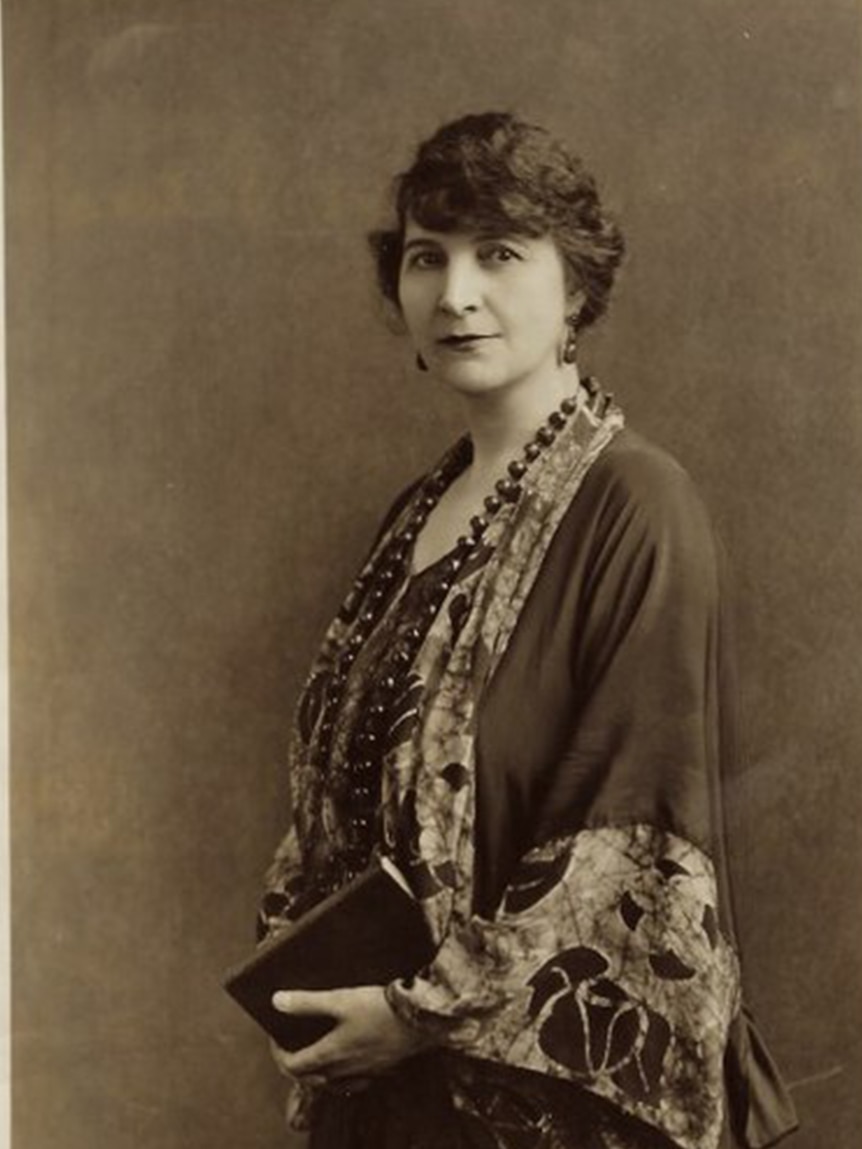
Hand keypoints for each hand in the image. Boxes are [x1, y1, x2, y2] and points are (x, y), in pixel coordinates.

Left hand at [270, 985, 433, 1082]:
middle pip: (308, 1078)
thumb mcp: (340, 999)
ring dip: (315, 1073)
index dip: (278, 1053)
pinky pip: (352, 1082)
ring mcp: (363, 1073)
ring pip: (330, 1083)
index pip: (292, 1066)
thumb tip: (277, 1001)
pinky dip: (341, 1076)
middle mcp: (344, 1070)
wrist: (419, 1019)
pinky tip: (346, 1063)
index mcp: (330, 1054)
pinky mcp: (379, 1070)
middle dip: (294, 1065)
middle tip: (289, 1047)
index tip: (275, 1037)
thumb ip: (307, 1002)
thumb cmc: (379, 1008)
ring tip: (313, 1055)